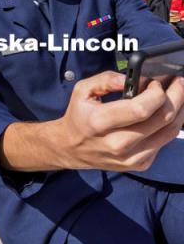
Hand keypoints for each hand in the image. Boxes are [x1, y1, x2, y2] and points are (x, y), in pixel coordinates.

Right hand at [54, 71, 183, 171]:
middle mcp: (117, 143)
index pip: (141, 108)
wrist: (71, 148)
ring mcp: (130, 157)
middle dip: (176, 96)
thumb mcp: (82, 90)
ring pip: (170, 131)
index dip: (156, 92)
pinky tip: (164, 113)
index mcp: (99, 122)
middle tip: (178, 82)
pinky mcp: (139, 164)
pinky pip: (164, 141)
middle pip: (162, 118)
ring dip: (180, 110)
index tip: (156, 82)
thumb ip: (106, 79)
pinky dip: (169, 125)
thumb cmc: (79, 116)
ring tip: (178, 95)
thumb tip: (133, 78)